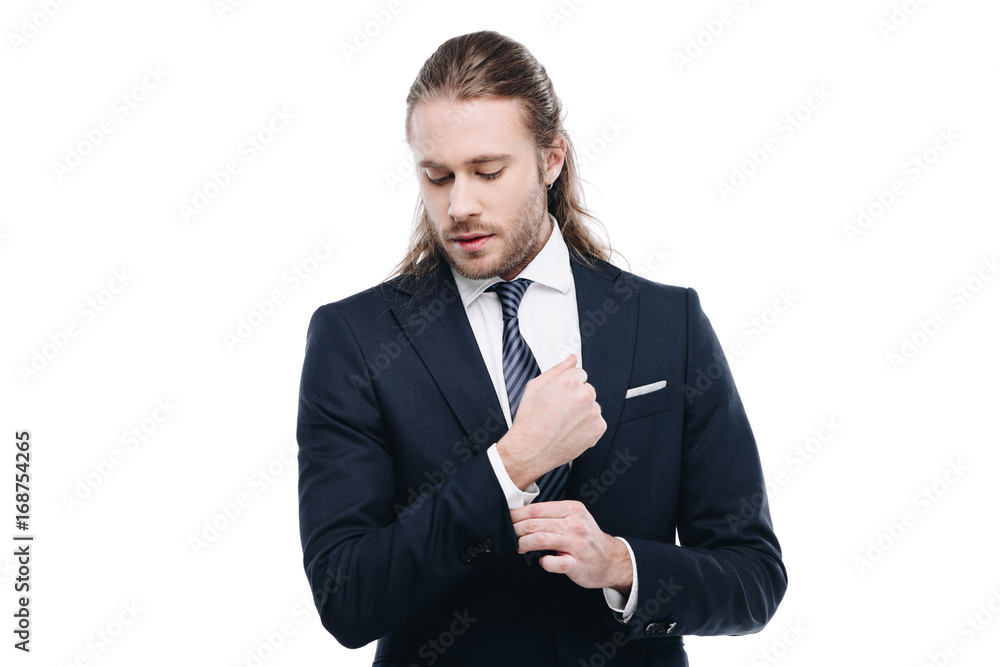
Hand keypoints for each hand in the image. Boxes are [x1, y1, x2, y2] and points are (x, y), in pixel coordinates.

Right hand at [497, 354, 605, 488]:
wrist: (530, 450)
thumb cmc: (530, 421)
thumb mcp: (535, 387)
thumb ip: (557, 369)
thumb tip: (571, 359)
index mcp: (570, 382)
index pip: (579, 373)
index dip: (568, 384)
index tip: (561, 394)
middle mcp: (584, 395)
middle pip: (587, 389)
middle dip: (576, 397)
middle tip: (559, 409)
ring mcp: (593, 412)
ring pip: (592, 406)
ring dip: (582, 411)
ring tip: (563, 421)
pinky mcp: (598, 428)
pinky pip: (596, 422)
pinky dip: (587, 426)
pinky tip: (571, 429)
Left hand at [510, 500, 631, 593]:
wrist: (611, 560)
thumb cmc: (587, 539)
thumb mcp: (575, 518)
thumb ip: (553, 515)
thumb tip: (522, 515)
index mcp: (572, 509)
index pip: (537, 509)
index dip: (517, 514)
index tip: (507, 518)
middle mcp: (575, 524)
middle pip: (535, 523)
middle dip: (516, 529)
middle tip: (509, 535)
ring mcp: (576, 544)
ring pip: (540, 539)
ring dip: (523, 544)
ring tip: (519, 547)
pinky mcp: (576, 563)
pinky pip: (553, 562)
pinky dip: (544, 562)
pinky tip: (543, 561)